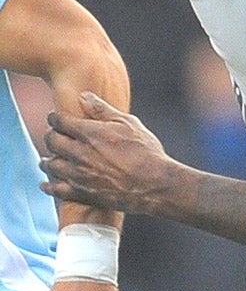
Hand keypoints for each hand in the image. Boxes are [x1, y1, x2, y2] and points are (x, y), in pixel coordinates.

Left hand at [41, 92, 167, 212]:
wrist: (154, 185)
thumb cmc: (146, 152)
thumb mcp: (129, 124)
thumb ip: (103, 110)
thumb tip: (84, 96)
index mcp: (90, 133)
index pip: (59, 121)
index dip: (55, 118)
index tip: (56, 118)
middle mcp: (79, 153)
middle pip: (51, 141)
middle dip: (51, 136)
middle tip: (54, 137)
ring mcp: (79, 175)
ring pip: (50, 165)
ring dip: (47, 160)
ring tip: (48, 160)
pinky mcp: (82, 194)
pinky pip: (56, 190)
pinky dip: (48, 186)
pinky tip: (46, 184)